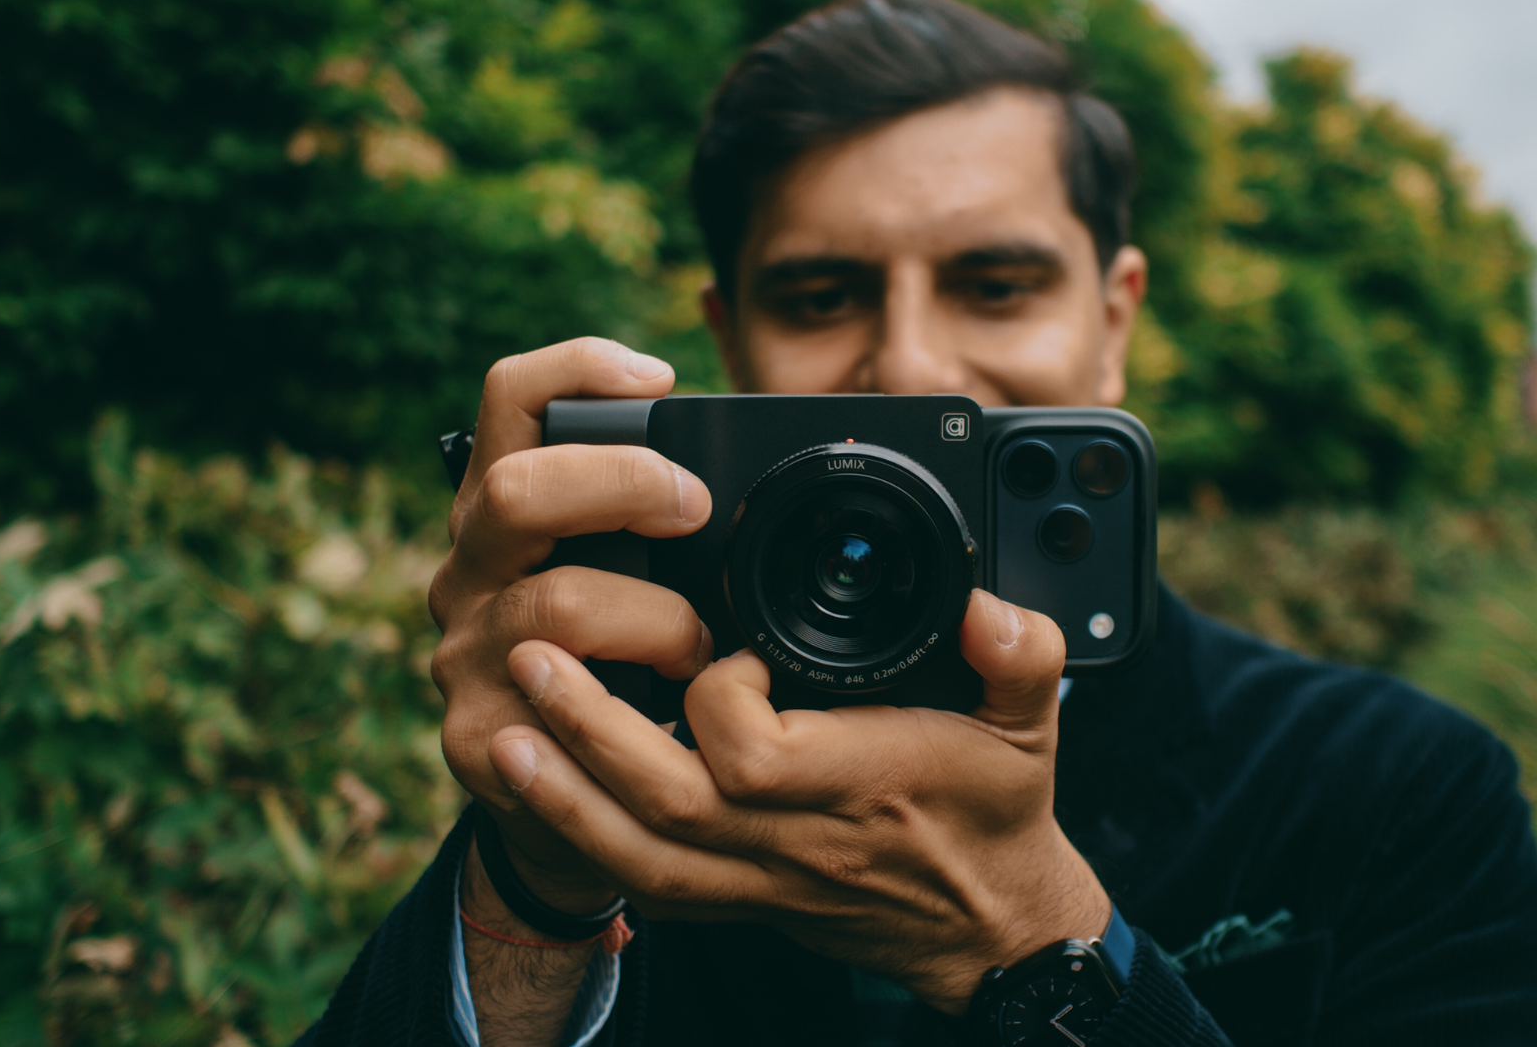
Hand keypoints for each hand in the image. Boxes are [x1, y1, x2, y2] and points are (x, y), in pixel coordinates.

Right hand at [429, 337, 715, 908]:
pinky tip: (671, 709)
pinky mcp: (476, 737)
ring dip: (660, 619)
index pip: (510, 399)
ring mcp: (465, 654)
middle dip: (624, 485)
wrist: (574, 801)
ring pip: (560, 605)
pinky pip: (567, 708)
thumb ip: (662, 514)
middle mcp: (470, 570)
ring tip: (703, 647)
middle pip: (516, 489)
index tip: (658, 378)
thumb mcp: (633, 570)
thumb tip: (771, 453)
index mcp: (505, 508)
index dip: (579, 367)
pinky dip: (643, 704)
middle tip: (696, 509)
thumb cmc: (628, 660)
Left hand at [487, 589, 1110, 1012]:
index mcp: (860, 783)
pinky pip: (648, 885)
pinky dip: (585, 845)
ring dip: (564, 795)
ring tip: (504, 731)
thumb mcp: (1031, 727)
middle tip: (532, 653)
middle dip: (590, 730)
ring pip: (641, 855)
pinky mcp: (738, 898)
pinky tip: (538, 797)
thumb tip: (987, 608)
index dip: (719, 695)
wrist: (987, 929)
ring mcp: (760, 879)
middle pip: (669, 801)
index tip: (721, 644)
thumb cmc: (997, 814)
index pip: (755, 755)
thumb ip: (1022, 656)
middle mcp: (797, 841)